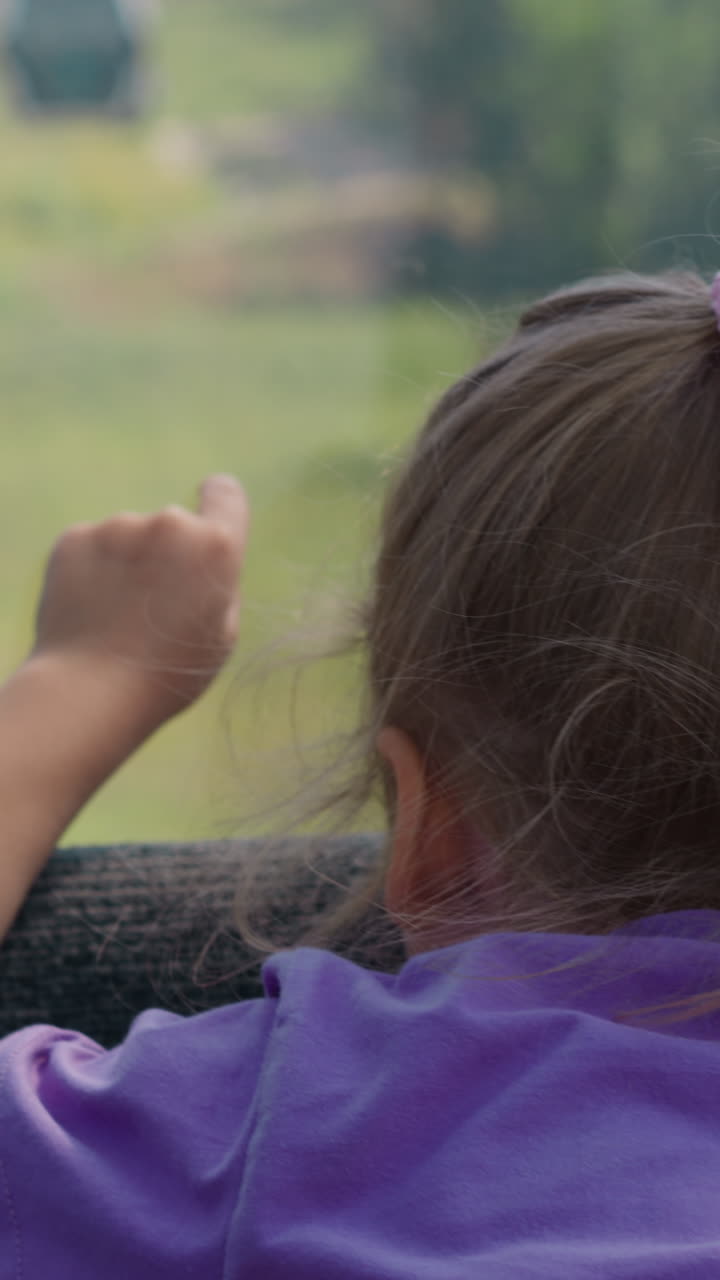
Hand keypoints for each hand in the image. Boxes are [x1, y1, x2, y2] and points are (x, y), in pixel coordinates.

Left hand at [29, 474, 248, 733]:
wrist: (91, 689)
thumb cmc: (170, 673)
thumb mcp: (222, 634)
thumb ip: (219, 583)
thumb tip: (203, 561)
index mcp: (215, 546)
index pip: (225, 493)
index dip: (219, 503)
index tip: (207, 520)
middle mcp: (168, 524)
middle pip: (174, 527)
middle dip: (168, 554)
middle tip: (155, 606)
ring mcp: (116, 527)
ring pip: (129, 539)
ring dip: (128, 564)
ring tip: (117, 616)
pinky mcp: (74, 538)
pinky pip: (92, 547)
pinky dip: (93, 571)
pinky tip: (91, 610)